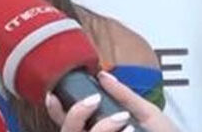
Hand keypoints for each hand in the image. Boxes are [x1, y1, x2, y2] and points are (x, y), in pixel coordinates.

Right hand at [45, 71, 179, 131]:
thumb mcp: (147, 112)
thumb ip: (124, 95)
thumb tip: (102, 75)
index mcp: (100, 129)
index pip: (69, 122)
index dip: (56, 110)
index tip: (54, 94)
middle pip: (67, 131)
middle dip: (75, 114)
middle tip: (94, 100)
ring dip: (101, 127)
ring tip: (124, 119)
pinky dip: (109, 131)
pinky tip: (129, 131)